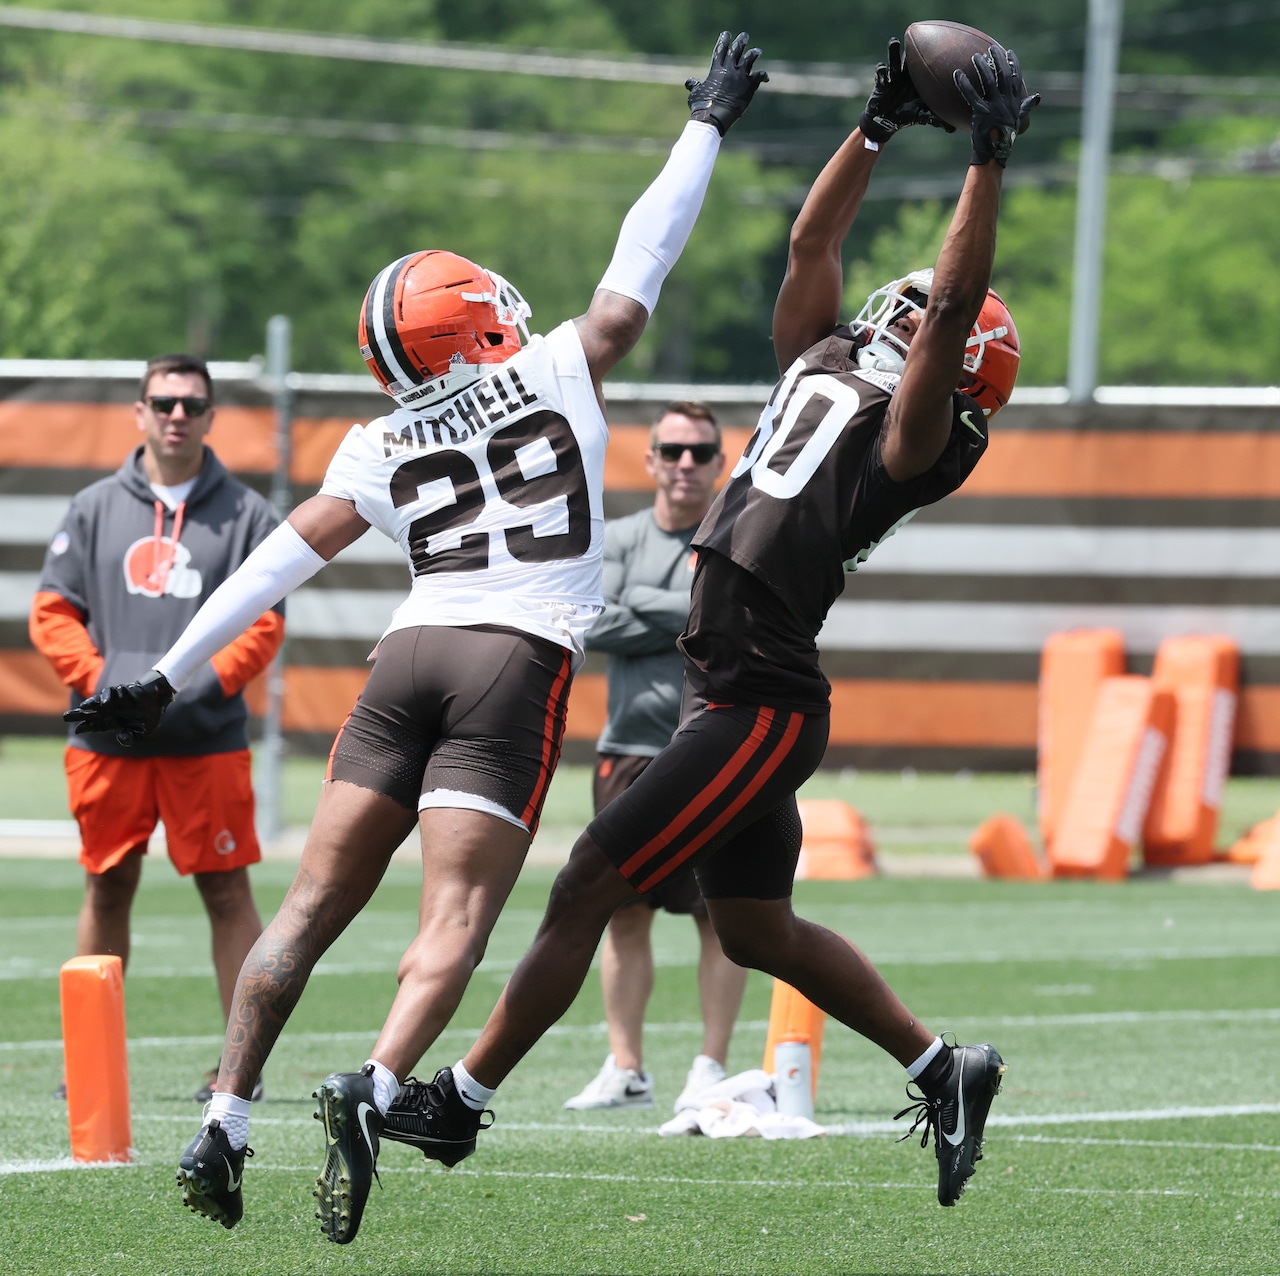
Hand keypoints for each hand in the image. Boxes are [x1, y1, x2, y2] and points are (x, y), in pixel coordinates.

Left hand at [64, 668, 174, 746]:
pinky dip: (106, 697)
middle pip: (90, 713)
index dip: (86, 726)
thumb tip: (120, 738)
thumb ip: (131, 738)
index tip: (78, 729)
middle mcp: (110, 711)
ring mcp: (114, 701)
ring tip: (82, 708)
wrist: (159, 699)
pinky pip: (110, 693)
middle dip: (78, 714)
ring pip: (97, 702)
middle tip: (66, 716)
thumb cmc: (150, 715)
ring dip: (89, 704)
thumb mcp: (142, 732)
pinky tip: (103, 703)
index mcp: (113, 721)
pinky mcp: (120, 691)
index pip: (95, 725)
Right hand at [685, 30, 767, 135]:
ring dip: (754, 53)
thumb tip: (689, 81)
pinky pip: (759, 76)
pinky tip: (765, 77)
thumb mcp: (696, 94)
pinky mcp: (749, 86)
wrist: (714, 117)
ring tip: (757, 51)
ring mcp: (740, 77)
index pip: (721, 49)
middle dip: (741, 41)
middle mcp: (729, 69)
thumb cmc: (702, 107)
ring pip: (750, 58)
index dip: (724, 40)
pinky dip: (763, 75)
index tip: (727, 34)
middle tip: (744, 36)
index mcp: (716, 69)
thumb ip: (694, 85)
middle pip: (737, 49)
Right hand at [859, 37, 954, 144]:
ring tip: (894, 42)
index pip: (922, 66)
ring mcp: (892, 78)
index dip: (926, 56)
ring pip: (893, 63)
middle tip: (912, 36)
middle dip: (913, 48)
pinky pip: (880, 77)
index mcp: (916, 80)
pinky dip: (880, 72)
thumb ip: (935, 119)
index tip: (934, 45)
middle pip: (907, 60)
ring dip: (893, 53)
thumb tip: (952, 129)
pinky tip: (881, 67)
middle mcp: (904, 75)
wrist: (887, 121)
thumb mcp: (921, 116)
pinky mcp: (880, 85)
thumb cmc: (906, 114)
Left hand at [954, 46, 1039, 167]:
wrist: (995, 152)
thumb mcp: (1019, 120)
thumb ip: (1026, 106)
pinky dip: (963, 83)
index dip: (1012, 63)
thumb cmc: (1006, 137)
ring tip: (975, 56)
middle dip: (997, 59)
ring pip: (988, 81)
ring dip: (981, 66)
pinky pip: (971, 95)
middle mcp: (1005, 101)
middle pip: (1002, 74)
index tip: (1008, 52)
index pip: (1015, 77)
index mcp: (1014, 101)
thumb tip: (1037, 97)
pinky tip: (956, 74)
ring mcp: (993, 106)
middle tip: (991, 48)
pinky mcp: (980, 112)